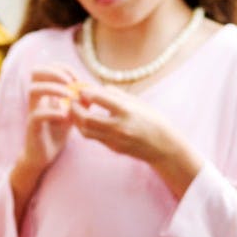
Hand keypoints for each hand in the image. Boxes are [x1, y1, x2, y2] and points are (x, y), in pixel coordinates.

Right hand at [18, 64, 79, 171]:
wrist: (44, 155)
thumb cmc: (56, 133)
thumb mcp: (71, 114)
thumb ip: (79, 103)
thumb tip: (92, 90)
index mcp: (44, 93)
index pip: (45, 69)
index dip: (61, 68)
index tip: (76, 78)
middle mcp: (36, 99)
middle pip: (35, 73)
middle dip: (55, 73)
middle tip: (71, 82)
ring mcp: (33, 111)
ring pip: (34, 90)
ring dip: (54, 89)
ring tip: (70, 96)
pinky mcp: (33, 127)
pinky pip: (38, 114)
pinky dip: (53, 112)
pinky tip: (65, 117)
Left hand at [70, 85, 201, 196]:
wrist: (164, 147)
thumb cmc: (153, 121)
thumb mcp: (138, 103)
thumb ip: (117, 95)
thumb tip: (98, 88)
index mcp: (126, 111)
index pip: (98, 98)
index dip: (85, 92)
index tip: (81, 90)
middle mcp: (119, 126)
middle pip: (86, 118)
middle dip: (75, 108)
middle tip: (73, 101)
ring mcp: (115, 140)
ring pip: (86, 131)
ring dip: (77, 120)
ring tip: (77, 111)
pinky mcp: (114, 148)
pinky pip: (94, 137)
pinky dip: (87, 128)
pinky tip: (87, 120)